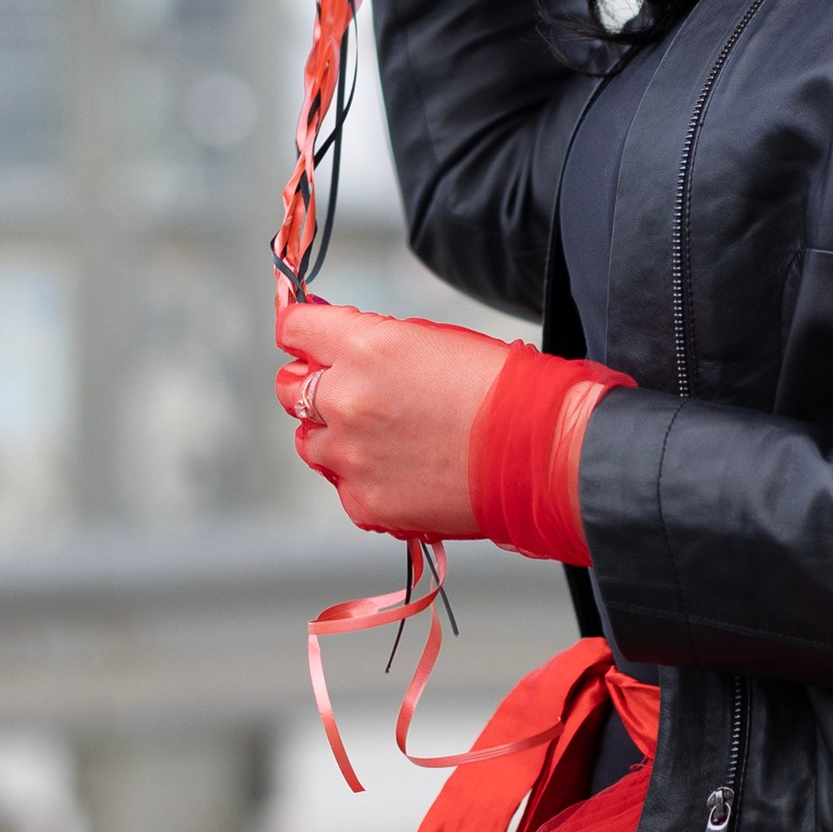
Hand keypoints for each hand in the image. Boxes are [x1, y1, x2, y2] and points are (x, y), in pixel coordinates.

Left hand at [275, 291, 508, 539]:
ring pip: (309, 443)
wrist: (541, 454)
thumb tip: (342, 349)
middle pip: (290, 389)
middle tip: (348, 390)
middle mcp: (345, 400)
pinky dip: (362, 478)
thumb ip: (376, 345)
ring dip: (334, 436)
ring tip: (383, 438)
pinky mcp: (366, 501)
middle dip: (314, 385)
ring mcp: (351, 456)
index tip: (309, 339)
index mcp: (364, 348)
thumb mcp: (433, 341)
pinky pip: (342, 486)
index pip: (293, 330)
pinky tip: (402, 470)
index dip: (302, 333)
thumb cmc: (503, 390)